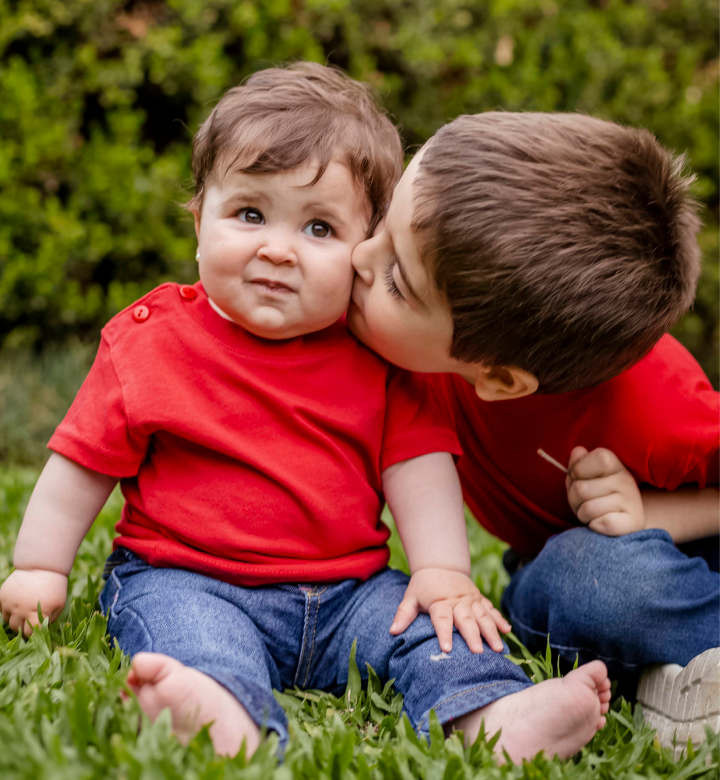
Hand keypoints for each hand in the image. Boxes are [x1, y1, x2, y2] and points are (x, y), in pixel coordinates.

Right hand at [0, 569, 67, 635]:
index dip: (33, 633)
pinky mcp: (2, 596)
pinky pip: (1, 609)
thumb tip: (42, 629)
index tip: (36, 630)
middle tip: (30, 619)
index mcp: (35, 615)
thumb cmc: (54, 586)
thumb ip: (50, 620)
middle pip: (16, 628)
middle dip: (23, 627)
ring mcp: (9, 603)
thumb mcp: (59, 604)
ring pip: (7, 620)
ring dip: (15, 618)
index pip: (29, 634)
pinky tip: (17, 602)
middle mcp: (19, 611)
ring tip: (25, 609)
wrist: (43, 565)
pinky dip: (7, 609)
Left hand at [390, 568, 510, 653]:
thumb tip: (393, 631)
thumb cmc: (423, 586)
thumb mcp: (410, 597)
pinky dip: (500, 619)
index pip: (441, 618)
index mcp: (439, 601)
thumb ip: (404, 614)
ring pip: (482, 615)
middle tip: (478, 652)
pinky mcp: (479, 598)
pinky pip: (491, 609)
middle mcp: (457, 601)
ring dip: (491, 631)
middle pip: (465, 619)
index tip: (446, 649)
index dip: (444, 633)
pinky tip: (508, 631)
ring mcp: (470, 599)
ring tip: (498, 648)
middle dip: (473, 635)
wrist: (440, 564)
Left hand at [566, 446, 644, 535]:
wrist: (622, 518)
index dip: (578, 470)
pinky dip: (594, 526)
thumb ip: (577, 463)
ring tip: (592, 513)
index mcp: (614, 464)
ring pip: (587, 509)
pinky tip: (600, 523)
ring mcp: (631, 501)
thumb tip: (578, 451)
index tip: (580, 478)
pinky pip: (601, 524)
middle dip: (574, 499)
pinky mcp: (633, 523)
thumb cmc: (596, 494)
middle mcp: (626, 480)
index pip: (596, 457)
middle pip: (580, 488)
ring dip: (582, 514)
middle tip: (584, 501)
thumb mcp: (583, 476)